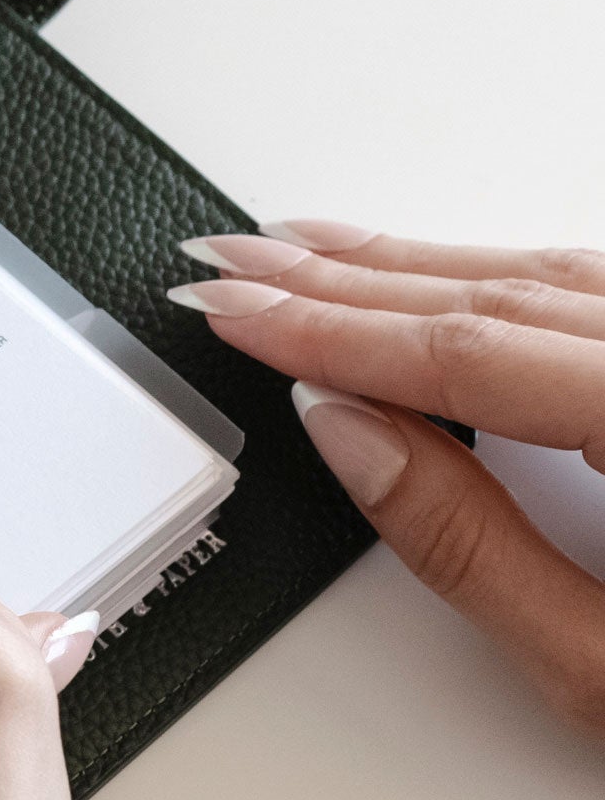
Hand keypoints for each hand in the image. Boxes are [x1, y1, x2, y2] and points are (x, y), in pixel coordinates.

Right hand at [170, 222, 604, 737]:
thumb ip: (471, 545)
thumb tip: (349, 433)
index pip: (468, 355)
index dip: (332, 334)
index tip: (233, 313)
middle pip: (500, 300)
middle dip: (343, 285)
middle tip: (230, 266)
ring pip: (545, 279)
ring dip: (406, 268)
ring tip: (297, 254)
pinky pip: (587, 293)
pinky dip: (493, 280)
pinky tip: (426, 275)